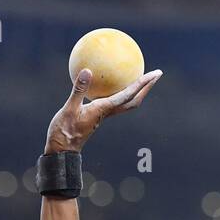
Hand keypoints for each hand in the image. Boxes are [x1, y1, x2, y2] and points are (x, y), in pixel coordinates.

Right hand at [44, 67, 162, 154]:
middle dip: (146, 87)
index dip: (143, 83)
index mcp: (104, 109)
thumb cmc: (64, 131)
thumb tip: (87, 70)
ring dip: (136, 90)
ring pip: (125, 102)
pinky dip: (118, 90)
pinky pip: (112, 100)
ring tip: (140, 77)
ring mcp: (103, 115)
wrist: (62, 150)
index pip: (128, 95)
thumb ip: (79, 89)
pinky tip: (111, 82)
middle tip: (156, 74)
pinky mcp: (97, 115)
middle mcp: (107, 112)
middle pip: (134, 100)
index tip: (155, 73)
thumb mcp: (69, 108)